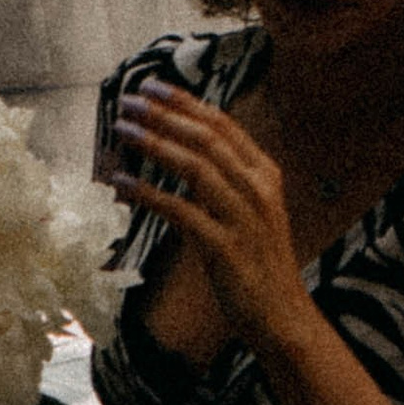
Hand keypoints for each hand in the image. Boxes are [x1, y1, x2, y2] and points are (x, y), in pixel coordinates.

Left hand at [115, 82, 314, 363]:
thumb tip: (181, 152)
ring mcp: (244, 217)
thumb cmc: (259, 264)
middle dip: (164, 114)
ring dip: (154, 144)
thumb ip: (225, 181)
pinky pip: (181, 211)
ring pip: (194, 166)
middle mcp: (258, 189)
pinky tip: (122, 184)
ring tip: (121, 130)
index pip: (222, 125)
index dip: (185, 102)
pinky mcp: (225, 247)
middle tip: (128, 100)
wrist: (282, 317)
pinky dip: (149, 194)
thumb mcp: (251, 212)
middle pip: (205, 138)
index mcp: (265, 174)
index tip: (152, 87)